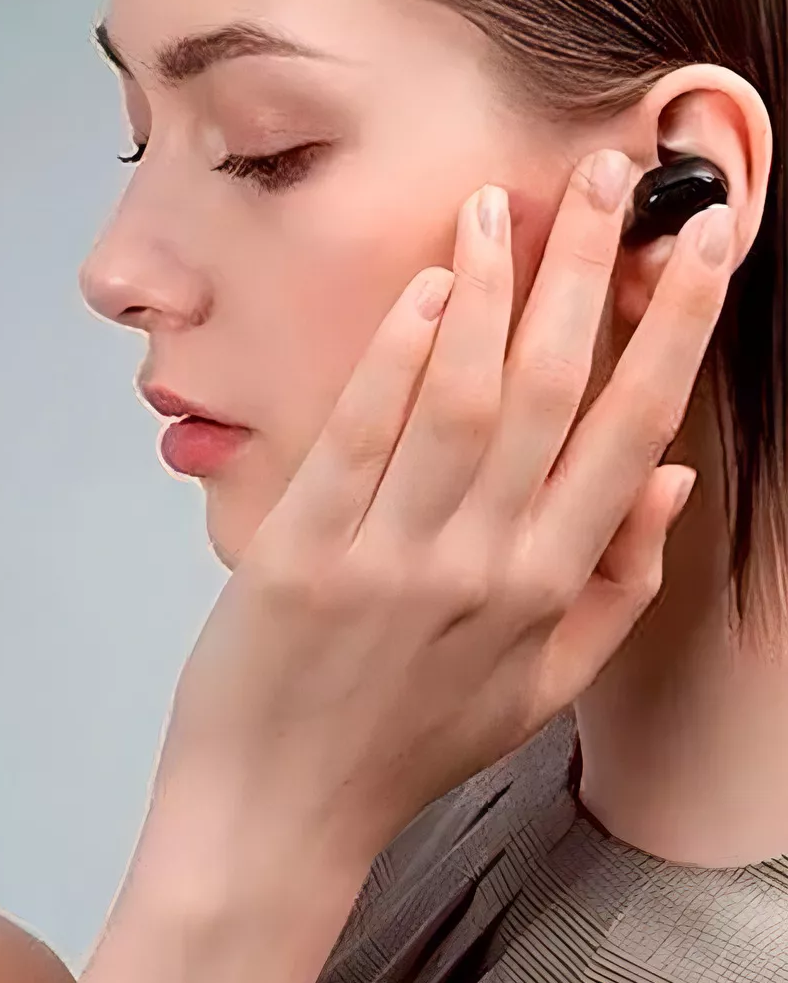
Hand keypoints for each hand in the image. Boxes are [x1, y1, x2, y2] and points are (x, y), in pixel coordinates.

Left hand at [160, 151, 733, 867]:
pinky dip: (393, 354)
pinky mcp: (301, 554)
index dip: (674, 325)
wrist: (281, 811)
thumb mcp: (540, 687)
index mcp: (550, 589)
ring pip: (458, 396)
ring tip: (500, 205)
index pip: (632, 429)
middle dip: (584, 271)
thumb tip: (670, 476)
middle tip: (598, 171)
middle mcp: (483, 564)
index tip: (702, 238)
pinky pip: (359, 434)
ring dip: (488, 289)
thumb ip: (617, 585)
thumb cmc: (408, 744)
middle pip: (548, 390)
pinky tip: (421, 287)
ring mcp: (390, 557)